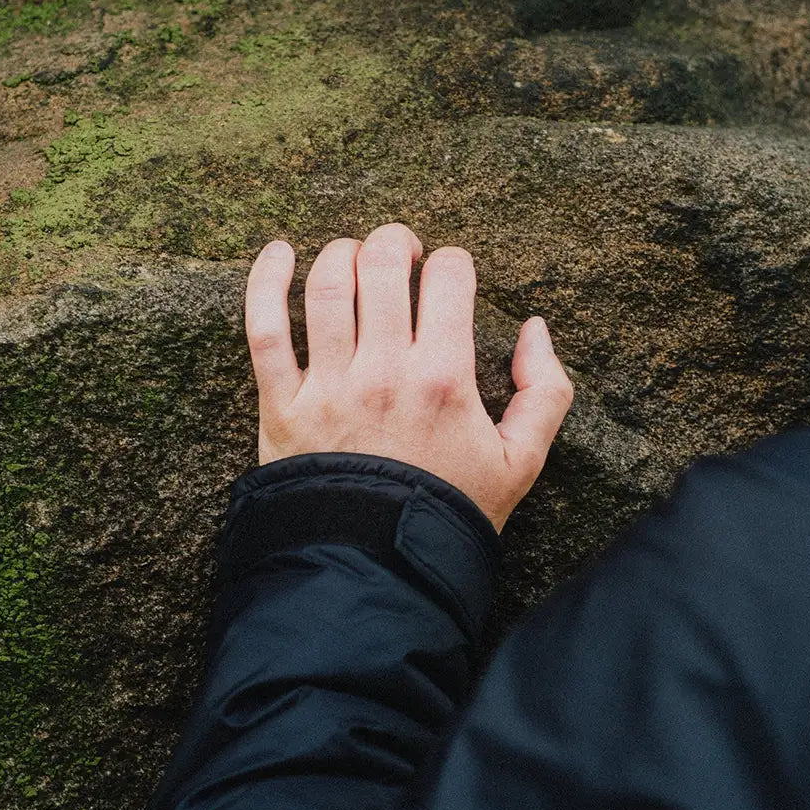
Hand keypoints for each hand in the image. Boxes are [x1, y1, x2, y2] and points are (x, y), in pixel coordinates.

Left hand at [243, 222, 573, 532]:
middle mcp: (386, 371)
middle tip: (400, 254)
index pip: (449, 276)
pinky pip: (264, 326)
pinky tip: (279, 254)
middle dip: (395, 243)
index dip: (453, 264)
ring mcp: (329, 385)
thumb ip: (545, 393)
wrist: (380, 566)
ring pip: (327, 283)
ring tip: (353, 258)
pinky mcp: (282, 405)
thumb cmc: (450, 512)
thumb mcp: (522, 463)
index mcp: (446, 378)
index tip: (449, 277)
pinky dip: (266, 280)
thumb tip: (535, 330)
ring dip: (342, 253)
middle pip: (383, 264)